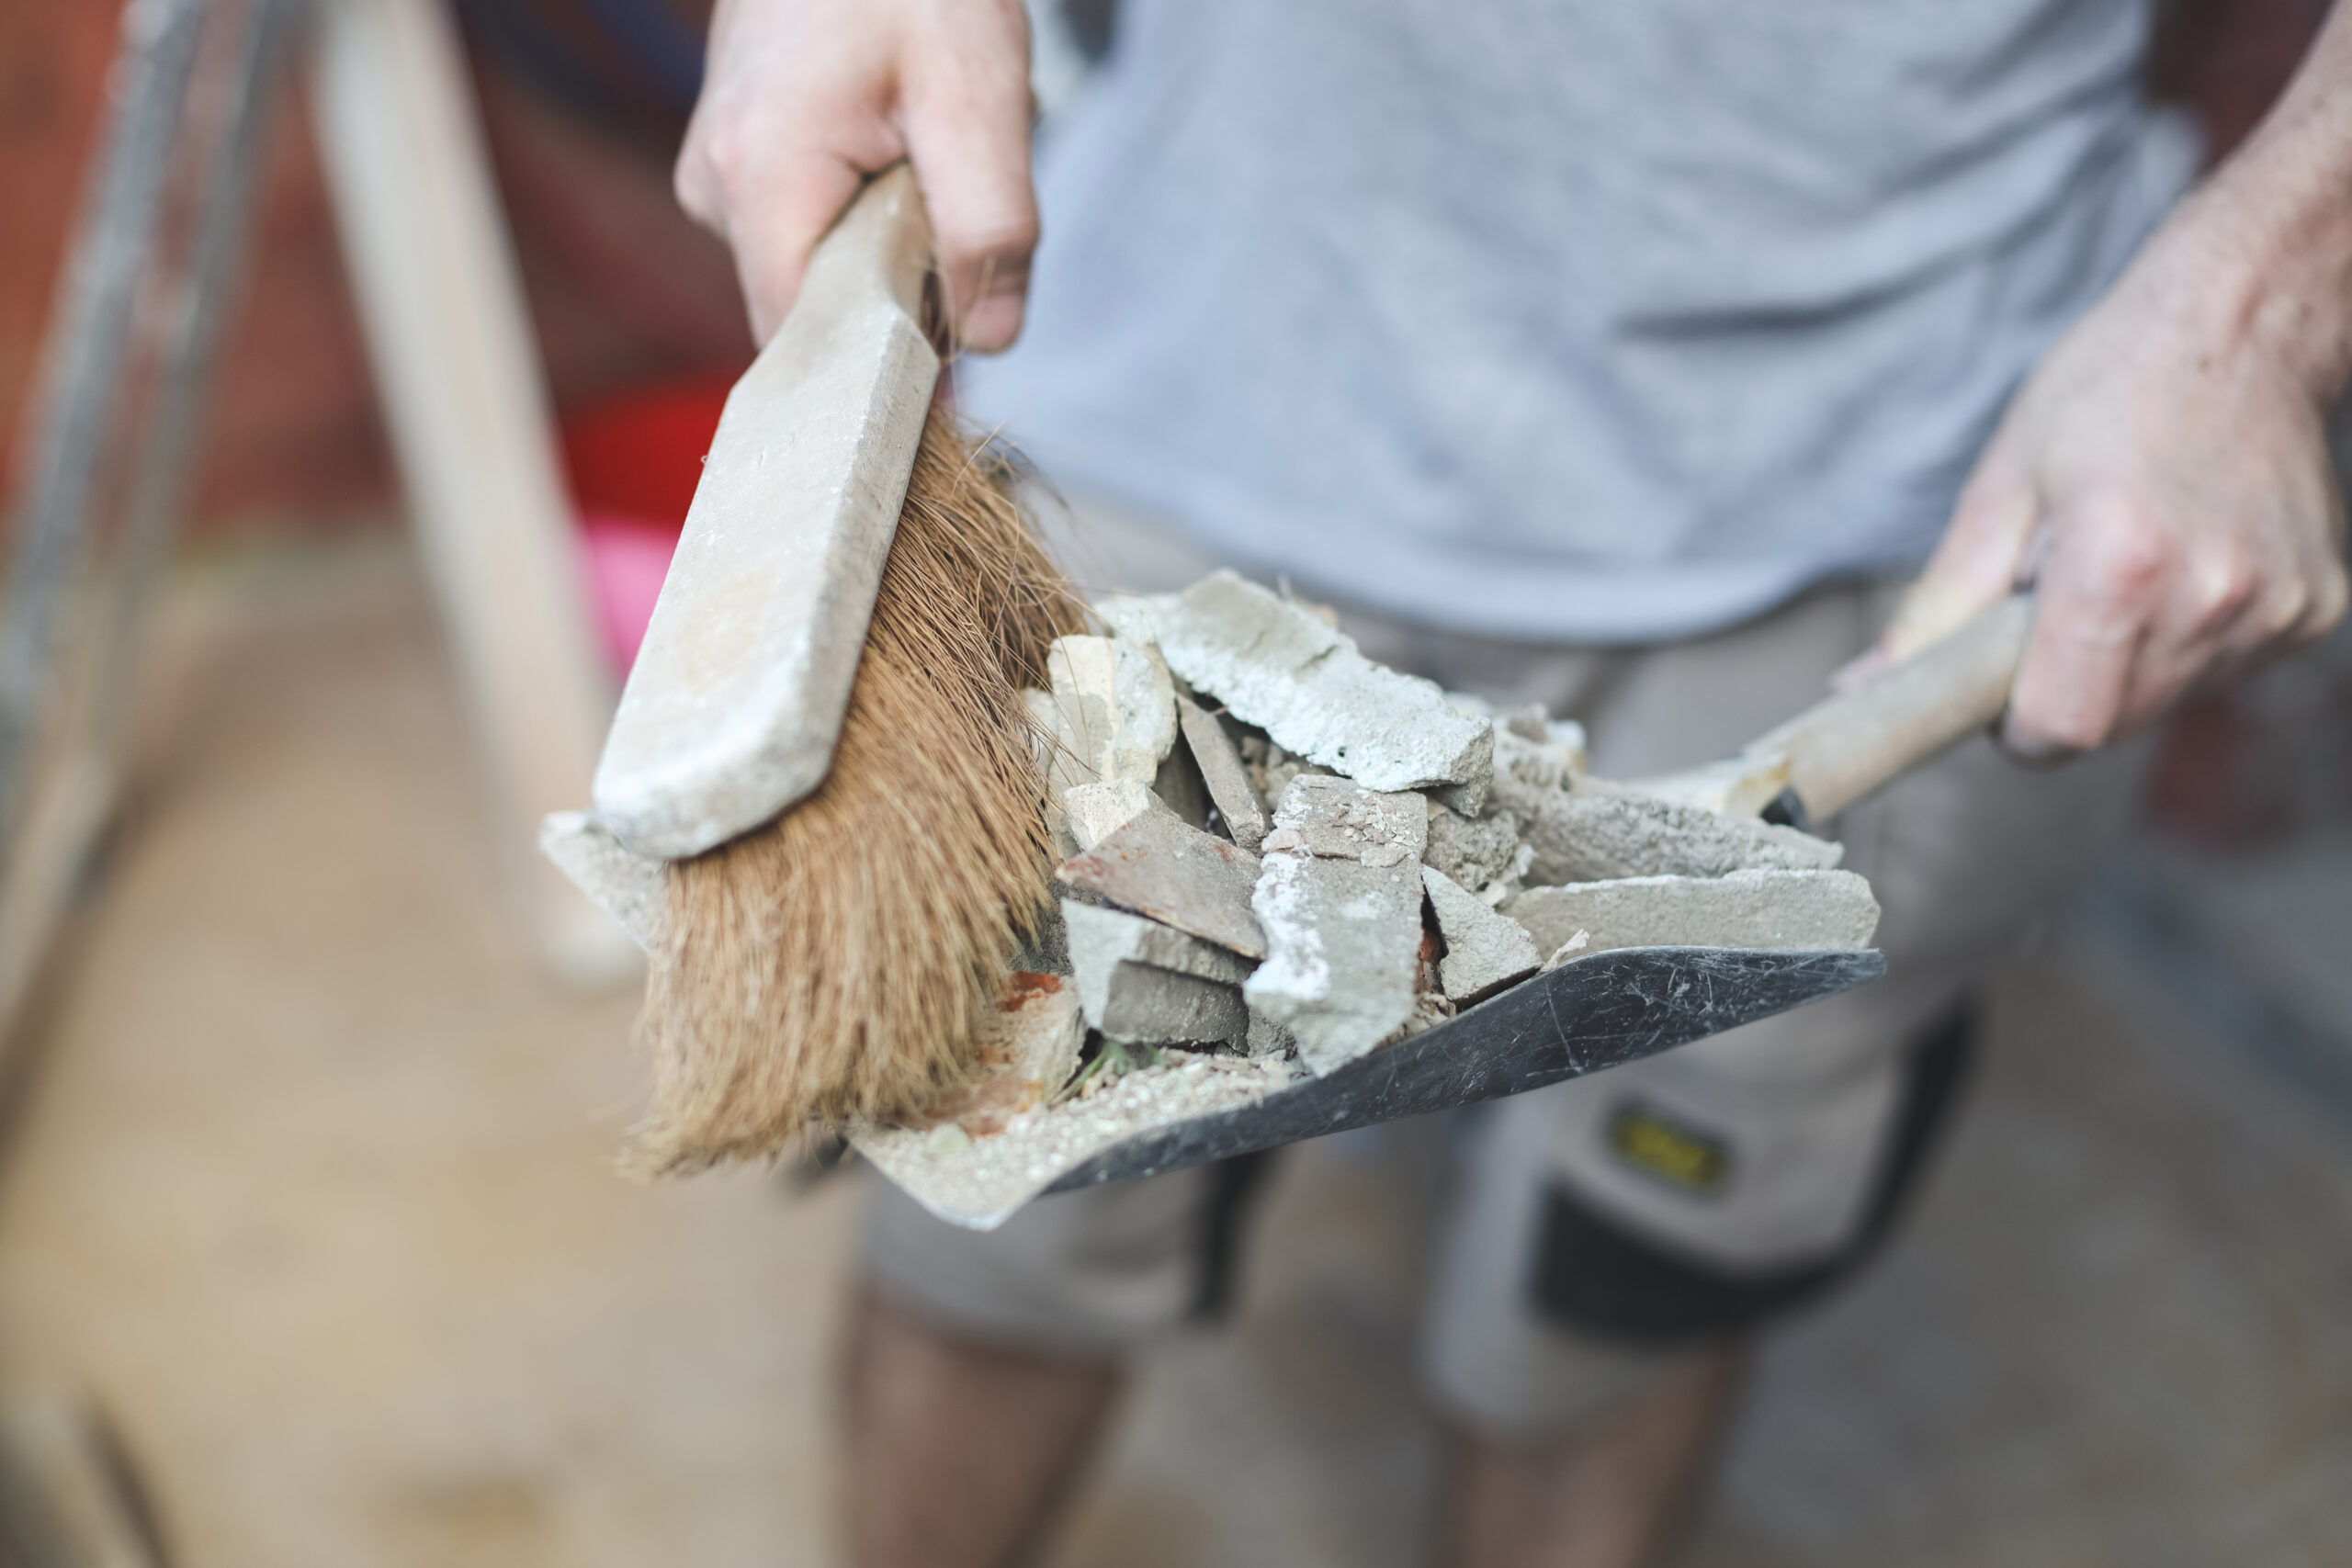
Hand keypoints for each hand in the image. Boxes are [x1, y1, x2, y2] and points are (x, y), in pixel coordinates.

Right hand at [675, 0, 1037, 348]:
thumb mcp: (977, 99)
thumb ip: (990, 229)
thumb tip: (988, 339)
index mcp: (758, 181)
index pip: (805, 345)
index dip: (881, 369)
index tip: (949, 366)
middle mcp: (713, 189)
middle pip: (812, 314)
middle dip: (896, 299)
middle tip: (954, 223)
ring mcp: (715, 177)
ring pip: (815, 274)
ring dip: (885, 253)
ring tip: (921, 164)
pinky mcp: (735, 165)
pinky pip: (806, 232)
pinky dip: (864, 219)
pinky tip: (894, 155)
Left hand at [1883, 219, 2348, 756]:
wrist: (2245, 324)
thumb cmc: (2111, 389)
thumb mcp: (2000, 489)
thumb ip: (1938, 608)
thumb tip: (1869, 688)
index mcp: (2120, 566)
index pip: (2059, 730)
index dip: (2013, 726)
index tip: (1997, 689)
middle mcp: (2211, 597)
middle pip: (2110, 726)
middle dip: (2064, 690)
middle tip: (2055, 602)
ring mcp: (2277, 608)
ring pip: (2166, 704)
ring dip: (2125, 665)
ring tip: (2125, 566)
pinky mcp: (2316, 608)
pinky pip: (2223, 668)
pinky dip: (2185, 638)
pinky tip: (2184, 560)